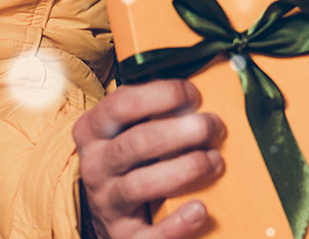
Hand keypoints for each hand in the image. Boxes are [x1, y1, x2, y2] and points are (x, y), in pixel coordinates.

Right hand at [73, 79, 225, 238]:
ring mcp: (106, 202)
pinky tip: (199, 209)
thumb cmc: (133, 156)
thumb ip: (156, 107)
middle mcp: (95, 165)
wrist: (113, 210)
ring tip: (214, 161)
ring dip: (185, 169)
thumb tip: (206, 84)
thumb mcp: (131, 127)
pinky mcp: (123, 235)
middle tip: (214, 127)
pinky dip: (175, 224)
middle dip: (183, 132)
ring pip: (141, 185)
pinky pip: (147, 235)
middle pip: (138, 143)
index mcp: (94, 130)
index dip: (163, 95)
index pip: (123, 104)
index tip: (194, 95)